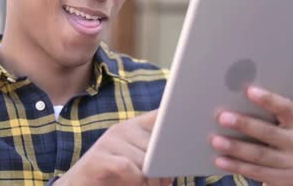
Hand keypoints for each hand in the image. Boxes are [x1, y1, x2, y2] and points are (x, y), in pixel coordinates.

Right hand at [55, 110, 173, 185]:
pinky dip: (136, 182)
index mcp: (135, 127)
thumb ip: (155, 156)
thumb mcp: (138, 164)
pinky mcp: (99, 157)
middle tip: (164, 182)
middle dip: (166, 167)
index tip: (192, 117)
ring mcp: (109, 141)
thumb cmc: (114, 179)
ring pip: (146, 159)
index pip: (161, 114)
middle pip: (159, 143)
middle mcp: (122, 128)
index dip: (176, 116)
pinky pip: (130, 168)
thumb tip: (179, 157)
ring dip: (151, 181)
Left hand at [210, 86, 292, 185]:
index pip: (286, 108)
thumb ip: (265, 118)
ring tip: (215, 140)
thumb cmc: (277, 146)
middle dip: (244, 124)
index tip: (248, 90)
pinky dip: (236, 165)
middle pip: (269, 132)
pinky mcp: (289, 182)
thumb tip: (231, 106)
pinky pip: (257, 172)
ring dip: (235, 147)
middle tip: (221, 117)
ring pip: (260, 154)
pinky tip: (220, 160)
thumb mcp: (279, 131)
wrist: (292, 179)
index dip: (268, 99)